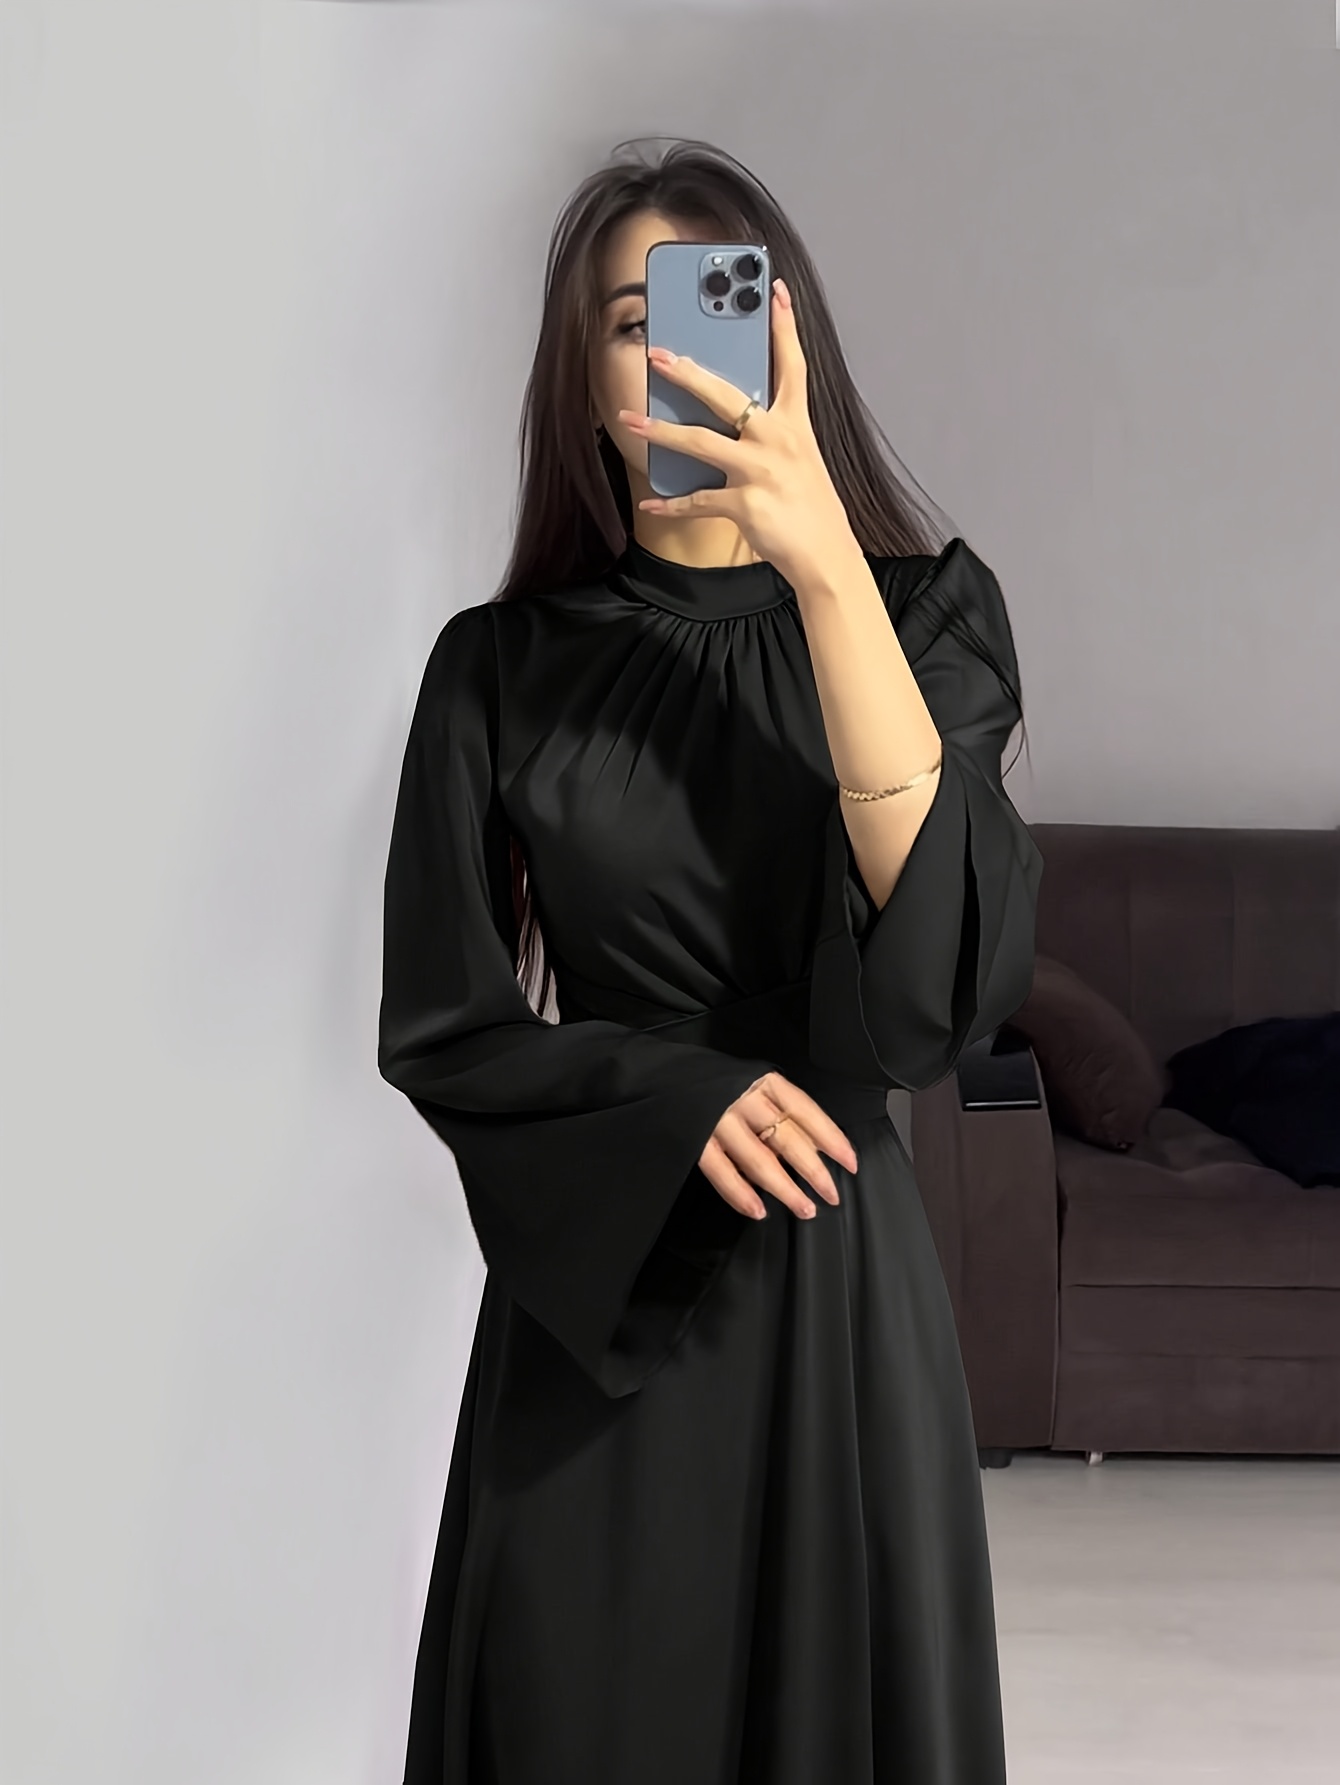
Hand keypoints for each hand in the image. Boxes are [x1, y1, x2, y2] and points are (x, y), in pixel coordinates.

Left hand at [617, 278, 861, 588]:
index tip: (775, 290)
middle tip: (658, 353)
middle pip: (726, 395)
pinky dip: (672, 504)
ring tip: (632, 420)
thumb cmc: (812, 508)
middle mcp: (778, 440)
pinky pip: (698, 500)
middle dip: (688, 373)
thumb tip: (736, 418)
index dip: (785, 326)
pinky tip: (652, 503)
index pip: (792, 365)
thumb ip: (772, 434)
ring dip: (661, 432)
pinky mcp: (745, 504)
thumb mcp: (802, 459)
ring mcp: (760, 471)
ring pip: (700, 443)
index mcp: (796, 425)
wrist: (826, 555)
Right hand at [699, 1071, 859, 1221]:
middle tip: (832, 1195)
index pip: (806, 1111)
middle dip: (814, 1171)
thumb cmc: (716, 1085)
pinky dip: (740, 1194)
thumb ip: (778, 1114)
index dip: (831, 1138)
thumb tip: (815, 1150)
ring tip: (805, 1210)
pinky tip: (757, 1211)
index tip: (850, 1162)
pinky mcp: (694, 1140)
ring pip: (759, 1160)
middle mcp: (743, 1099)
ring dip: (785, 1189)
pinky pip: (721, 1172)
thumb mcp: (753, 1088)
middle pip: (787, 1139)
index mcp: (764, 1083)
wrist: (662, 1076)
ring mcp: (717, 1120)